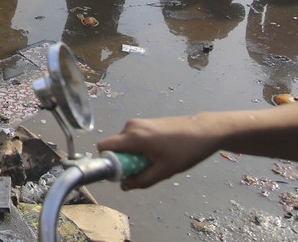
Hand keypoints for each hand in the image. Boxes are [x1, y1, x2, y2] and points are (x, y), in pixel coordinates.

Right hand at [97, 114, 219, 190]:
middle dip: (125, 161)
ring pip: (126, 143)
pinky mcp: (145, 122)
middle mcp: (131, 126)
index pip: (104, 146)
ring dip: (134, 155)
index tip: (121, 171)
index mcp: (133, 137)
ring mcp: (138, 123)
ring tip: (156, 160)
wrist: (203, 130)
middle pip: (116, 147)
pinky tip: (159, 152)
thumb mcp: (164, 171)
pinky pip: (133, 138)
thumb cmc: (185, 150)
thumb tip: (124, 186)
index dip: (107, 161)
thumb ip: (141, 180)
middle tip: (145, 168)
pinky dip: (140, 148)